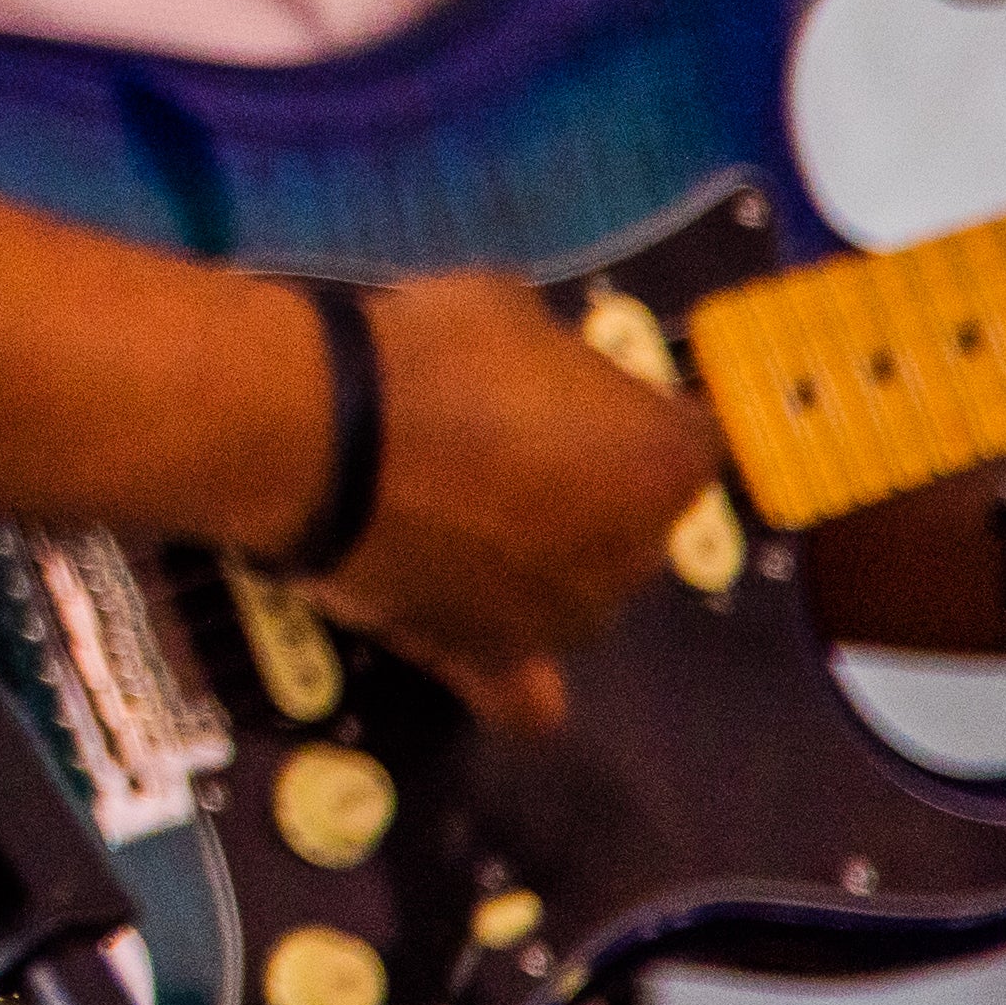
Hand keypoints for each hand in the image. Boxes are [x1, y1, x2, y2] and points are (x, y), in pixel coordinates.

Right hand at [305, 274, 730, 733]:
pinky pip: (522, 693)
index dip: (625, 410)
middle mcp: (638, 551)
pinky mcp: (491, 659)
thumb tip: (538, 380)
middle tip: (499, 444)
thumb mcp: (510, 311)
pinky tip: (476, 641)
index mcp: (666, 458)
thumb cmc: (427, 352)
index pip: (684, 436)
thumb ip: (551, 363)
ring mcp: (569, 616)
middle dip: (586, 487)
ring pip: (577, 591)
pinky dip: (512, 675)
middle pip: (632, 520)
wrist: (322, 432)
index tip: (567, 388)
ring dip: (542, 562)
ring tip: (455, 521)